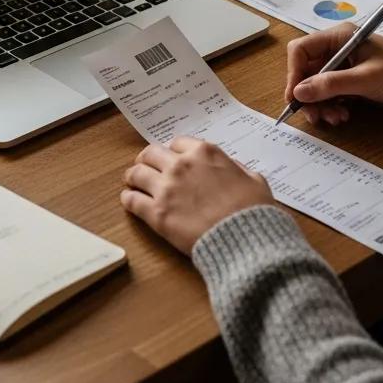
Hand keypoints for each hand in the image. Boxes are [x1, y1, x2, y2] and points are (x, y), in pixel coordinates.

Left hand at [120, 137, 273, 254]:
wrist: (245, 239)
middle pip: (151, 153)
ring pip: (136, 173)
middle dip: (147, 160)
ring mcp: (166, 188)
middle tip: (145, 167)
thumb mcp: (254, 179)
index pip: (177, 143)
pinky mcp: (157, 213)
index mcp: (204, 153)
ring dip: (133, 177)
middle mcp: (181, 165)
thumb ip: (237, 169)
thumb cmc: (253, 210)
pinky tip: (129, 200)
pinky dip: (128, 199)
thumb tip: (230, 169)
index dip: (172, 152)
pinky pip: (132, 200)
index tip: (170, 159)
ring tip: (132, 182)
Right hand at [285, 23, 382, 126]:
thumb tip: (298, 92)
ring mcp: (343, 66)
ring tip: (336, 118)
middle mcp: (337, 49)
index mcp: (339, 37)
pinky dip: (331, 106)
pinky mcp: (350, 81)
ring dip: (321, 104)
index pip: (301, 50)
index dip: (294, 73)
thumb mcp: (366, 79)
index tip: (296, 97)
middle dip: (309, 95)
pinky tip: (343, 115)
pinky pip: (329, 94)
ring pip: (316, 86)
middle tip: (316, 116)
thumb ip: (331, 84)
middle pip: (306, 71)